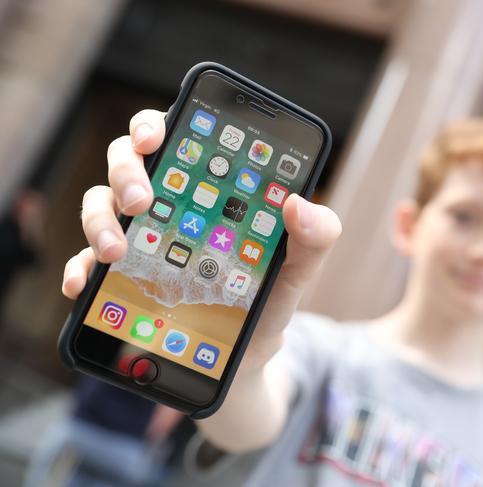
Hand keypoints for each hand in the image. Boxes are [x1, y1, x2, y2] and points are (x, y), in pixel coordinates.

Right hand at [62, 109, 340, 372]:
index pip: (176, 138)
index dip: (156, 125)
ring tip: (116, 251)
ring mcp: (138, 238)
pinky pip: (85, 263)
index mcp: (206, 189)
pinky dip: (79, 269)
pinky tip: (84, 283)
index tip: (157, 135)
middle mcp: (166, 204)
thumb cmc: (268, 298)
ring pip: (100, 204)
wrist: (246, 354)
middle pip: (128, 161)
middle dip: (126, 171)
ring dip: (100, 220)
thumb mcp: (298, 269)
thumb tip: (299, 204)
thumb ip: (314, 237)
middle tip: (142, 199)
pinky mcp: (121, 278)